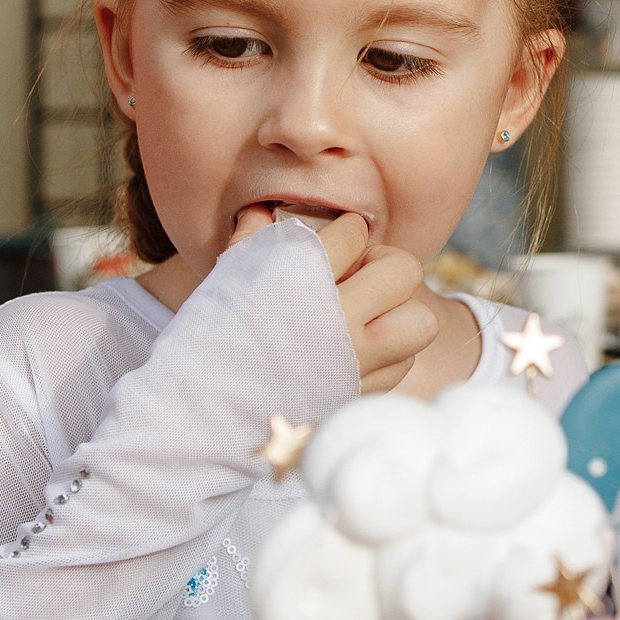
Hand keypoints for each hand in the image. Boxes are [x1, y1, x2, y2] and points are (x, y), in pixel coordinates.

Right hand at [229, 207, 438, 391]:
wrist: (200, 408)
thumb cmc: (208, 334)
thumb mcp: (229, 274)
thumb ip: (256, 237)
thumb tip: (265, 211)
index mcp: (300, 277)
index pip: (354, 232)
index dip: (346, 231)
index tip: (338, 239)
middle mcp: (336, 317)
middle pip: (403, 270)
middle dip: (384, 265)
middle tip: (362, 275)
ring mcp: (353, 361)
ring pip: (419, 322)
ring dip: (401, 313)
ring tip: (373, 315)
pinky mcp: (359, 394)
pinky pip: (404, 364)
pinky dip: (391, 354)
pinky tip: (361, 350)